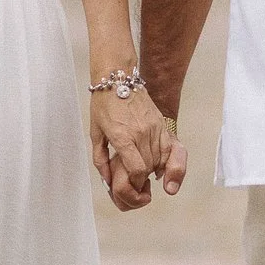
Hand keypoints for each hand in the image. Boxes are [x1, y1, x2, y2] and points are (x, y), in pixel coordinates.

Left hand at [89, 86, 180, 211]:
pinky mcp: (160, 123)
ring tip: (145, 172)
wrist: (117, 79)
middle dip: (143, 179)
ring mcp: (153, 127)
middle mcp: (140, 132)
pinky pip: (169, 148)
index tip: (132, 185)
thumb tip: (107, 181)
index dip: (135, 183)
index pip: (137, 169)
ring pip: (161, 158)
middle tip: (137, 182)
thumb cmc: (103, 105)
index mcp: (122, 136)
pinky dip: (165, 160)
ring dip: (154, 169)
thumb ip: (100, 160)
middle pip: (150, 166)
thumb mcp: (95, 134)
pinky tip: (158, 164)